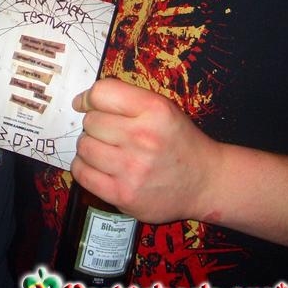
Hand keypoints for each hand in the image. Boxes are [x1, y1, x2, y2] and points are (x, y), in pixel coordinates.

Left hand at [71, 79, 222, 222]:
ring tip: (105, 150)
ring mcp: (133, 169)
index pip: (102, 93)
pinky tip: (98, 166)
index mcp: (154, 109)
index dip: (89, 97)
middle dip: (95, 125)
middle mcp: (143, 137)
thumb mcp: (162, 107)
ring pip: (84, 146)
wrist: (205, 181)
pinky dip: (84, 167)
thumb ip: (126, 98)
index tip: (85, 104)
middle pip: (91, 121)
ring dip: (89, 146)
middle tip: (109, 133)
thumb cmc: (178, 140)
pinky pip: (82, 173)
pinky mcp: (124, 195)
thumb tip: (82, 101)